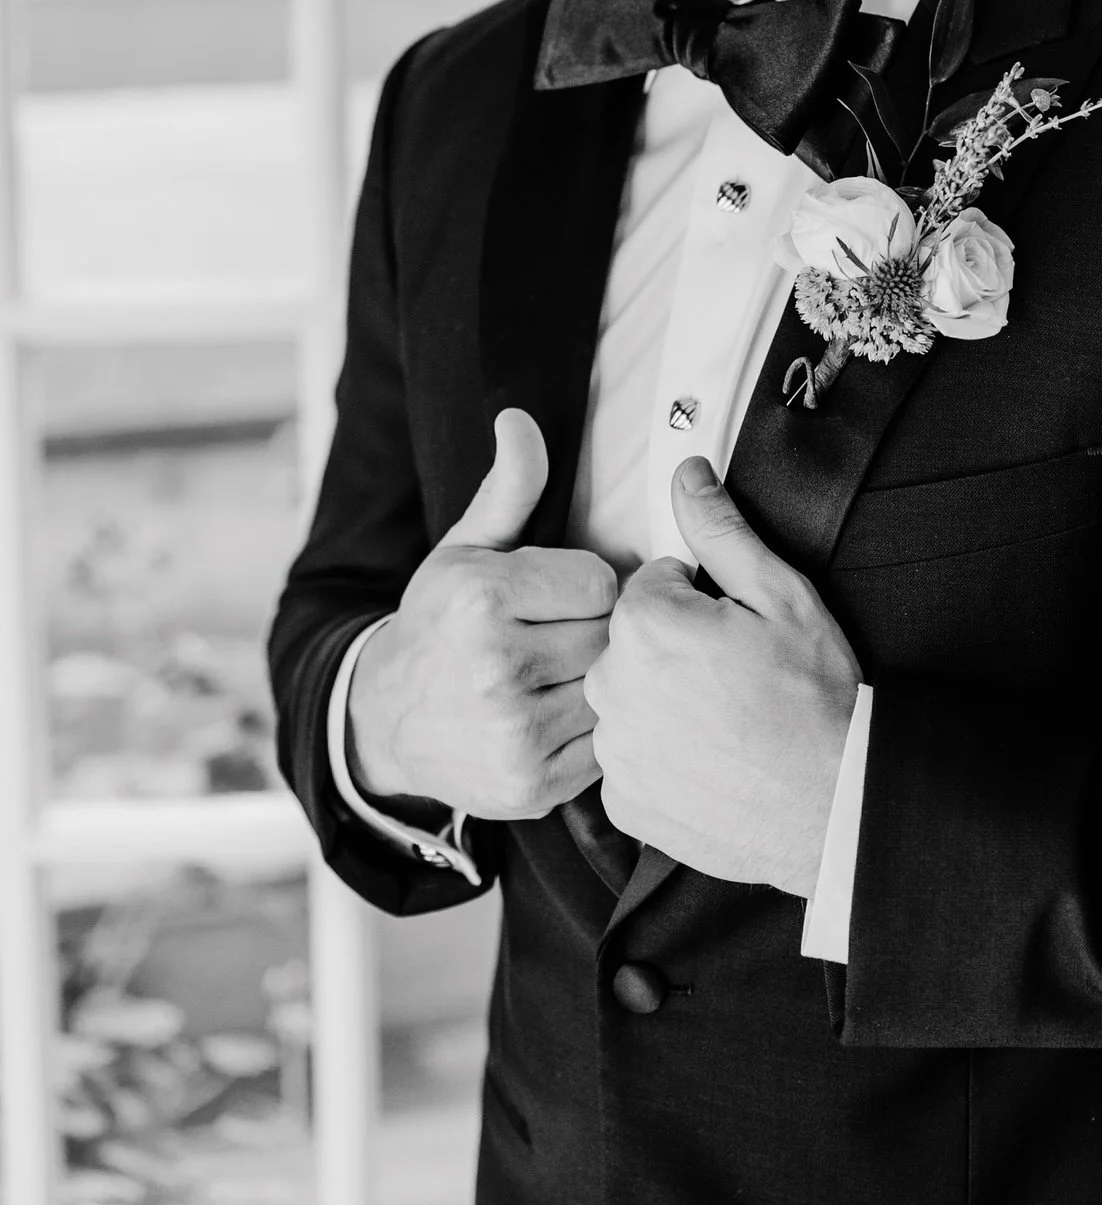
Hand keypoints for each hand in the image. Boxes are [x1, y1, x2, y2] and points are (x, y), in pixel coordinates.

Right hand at [347, 408, 614, 819]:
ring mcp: (515, 734)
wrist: (386, 721)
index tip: (559, 595)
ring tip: (559, 674)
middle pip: (609, 635)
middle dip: (595, 632)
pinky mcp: (533, 786)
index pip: (600, 581)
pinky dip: (591, 731)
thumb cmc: (439, 622)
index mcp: (481, 599)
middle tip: (562, 636)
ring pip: (611, 690)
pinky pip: (605, 746)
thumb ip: (508, 489)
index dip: (588, 585)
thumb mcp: (464, 549)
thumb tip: (519, 418)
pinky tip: (556, 715)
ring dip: (598, 682)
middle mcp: (496, 668)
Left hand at [585, 457, 860, 895]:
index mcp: (645, 624)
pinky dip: (664, 758)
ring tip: (729, 722)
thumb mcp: (782, 595)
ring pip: (631, 700)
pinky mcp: (625, 801)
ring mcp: (616, 750)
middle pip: (634, 642)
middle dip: (677, 649)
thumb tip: (688, 474)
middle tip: (737, 677)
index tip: (736, 631)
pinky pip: (633, 759)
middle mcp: (612, 686)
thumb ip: (721, 530)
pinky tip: (713, 761)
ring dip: (666, 703)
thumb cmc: (816, 700)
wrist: (837, 805)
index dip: (701, 601)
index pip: (654, 584)